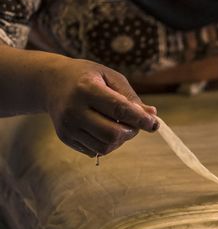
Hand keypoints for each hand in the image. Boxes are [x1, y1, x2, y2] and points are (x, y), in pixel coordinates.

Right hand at [42, 58, 158, 156]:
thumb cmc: (88, 78)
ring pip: (105, 147)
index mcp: (86, 89)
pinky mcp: (65, 137)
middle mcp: (74, 109)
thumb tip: (151, 115)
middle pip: (112, 134)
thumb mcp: (110, 77)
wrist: (51, 82)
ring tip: (119, 126)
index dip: (140, 119)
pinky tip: (104, 129)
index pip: (119, 109)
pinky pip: (95, 151)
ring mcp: (67, 126)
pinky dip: (107, 144)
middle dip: (131, 132)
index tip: (154, 124)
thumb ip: (131, 97)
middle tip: (134, 123)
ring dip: (120, 140)